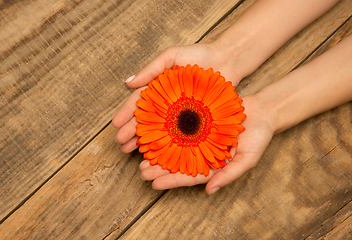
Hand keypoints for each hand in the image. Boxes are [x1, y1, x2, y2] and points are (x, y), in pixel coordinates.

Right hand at [112, 42, 242, 152]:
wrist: (228, 61)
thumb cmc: (200, 55)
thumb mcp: (172, 56)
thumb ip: (152, 68)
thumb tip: (127, 83)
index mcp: (159, 88)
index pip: (139, 102)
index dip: (126, 113)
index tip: (116, 125)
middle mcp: (167, 103)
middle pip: (146, 119)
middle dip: (132, 131)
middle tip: (121, 144)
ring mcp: (181, 113)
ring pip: (159, 129)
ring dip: (144, 140)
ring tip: (131, 151)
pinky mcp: (195, 121)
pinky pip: (180, 133)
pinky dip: (167, 143)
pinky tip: (157, 151)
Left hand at [139, 95, 274, 194]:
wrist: (262, 111)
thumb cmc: (258, 137)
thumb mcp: (248, 159)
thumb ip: (229, 175)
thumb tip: (209, 192)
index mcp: (213, 165)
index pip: (189, 177)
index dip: (172, 181)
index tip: (154, 184)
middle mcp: (203, 152)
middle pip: (178, 163)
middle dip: (159, 168)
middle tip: (141, 171)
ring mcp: (199, 136)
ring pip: (175, 146)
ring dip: (159, 151)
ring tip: (140, 156)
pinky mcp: (198, 120)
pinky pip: (180, 126)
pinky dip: (167, 131)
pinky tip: (154, 133)